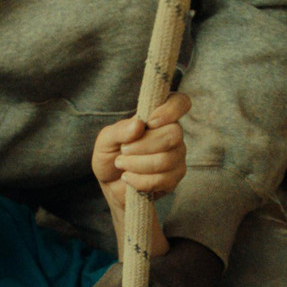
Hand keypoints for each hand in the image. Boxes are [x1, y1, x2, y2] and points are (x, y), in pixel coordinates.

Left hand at [92, 92, 189, 210]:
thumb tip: (139, 125)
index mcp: (158, 117)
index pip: (180, 103)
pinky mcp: (174, 178)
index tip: (150, 122)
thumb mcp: (106, 140)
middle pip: (173, 135)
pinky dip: (139, 180)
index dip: (170, 110)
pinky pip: (162, 179)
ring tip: (121, 164)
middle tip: (123, 151)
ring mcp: (176, 157)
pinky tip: (128, 178)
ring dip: (136, 164)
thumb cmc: (110, 155)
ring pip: (166, 159)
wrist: (109, 184)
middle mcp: (172, 135)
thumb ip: (120, 130)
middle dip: (143, 145)